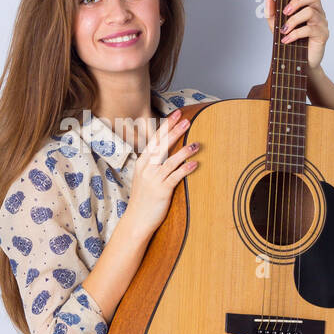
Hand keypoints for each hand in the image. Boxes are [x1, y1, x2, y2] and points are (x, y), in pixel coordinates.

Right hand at [123, 109, 198, 238]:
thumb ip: (153, 163)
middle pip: (161, 145)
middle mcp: (146, 168)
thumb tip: (165, 150)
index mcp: (142, 162)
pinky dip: (185, 168)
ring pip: (170, 160)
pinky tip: (195, 163)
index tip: (177, 114)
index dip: (167, 126)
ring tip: (196, 144)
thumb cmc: (143, 199)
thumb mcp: (144, 177)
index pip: (155, 139)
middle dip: (174, 131)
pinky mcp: (162, 190)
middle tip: (187, 120)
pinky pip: (175, 177)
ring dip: (184, 151)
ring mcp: (153, 179)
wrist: (136, 220)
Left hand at [263, 0, 328, 73]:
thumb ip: (272, 13)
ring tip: (284, 30)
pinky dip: (295, 34)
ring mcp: (322, 22)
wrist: (299, 63)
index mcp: (309, 5)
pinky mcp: (323, 34)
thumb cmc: (291, 41)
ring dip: (293, 20)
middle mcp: (318, 11)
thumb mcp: (277, 25)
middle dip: (296, 1)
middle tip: (285, 12)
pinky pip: (309, 29)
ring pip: (310, 12)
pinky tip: (286, 40)